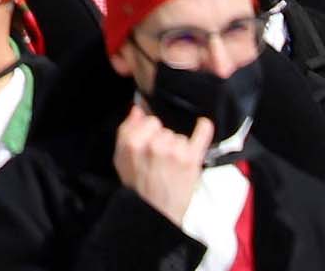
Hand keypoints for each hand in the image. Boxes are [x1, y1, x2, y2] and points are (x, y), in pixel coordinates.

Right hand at [113, 104, 213, 227]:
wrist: (156, 215)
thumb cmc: (138, 187)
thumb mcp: (120, 159)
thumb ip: (126, 131)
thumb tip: (137, 110)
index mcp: (133, 142)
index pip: (149, 121)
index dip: (150, 132)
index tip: (151, 144)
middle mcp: (154, 144)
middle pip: (165, 128)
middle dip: (163, 141)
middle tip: (160, 161)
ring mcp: (175, 152)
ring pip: (179, 137)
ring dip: (178, 148)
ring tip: (172, 166)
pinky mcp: (191, 161)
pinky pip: (200, 136)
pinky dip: (203, 129)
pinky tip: (203, 124)